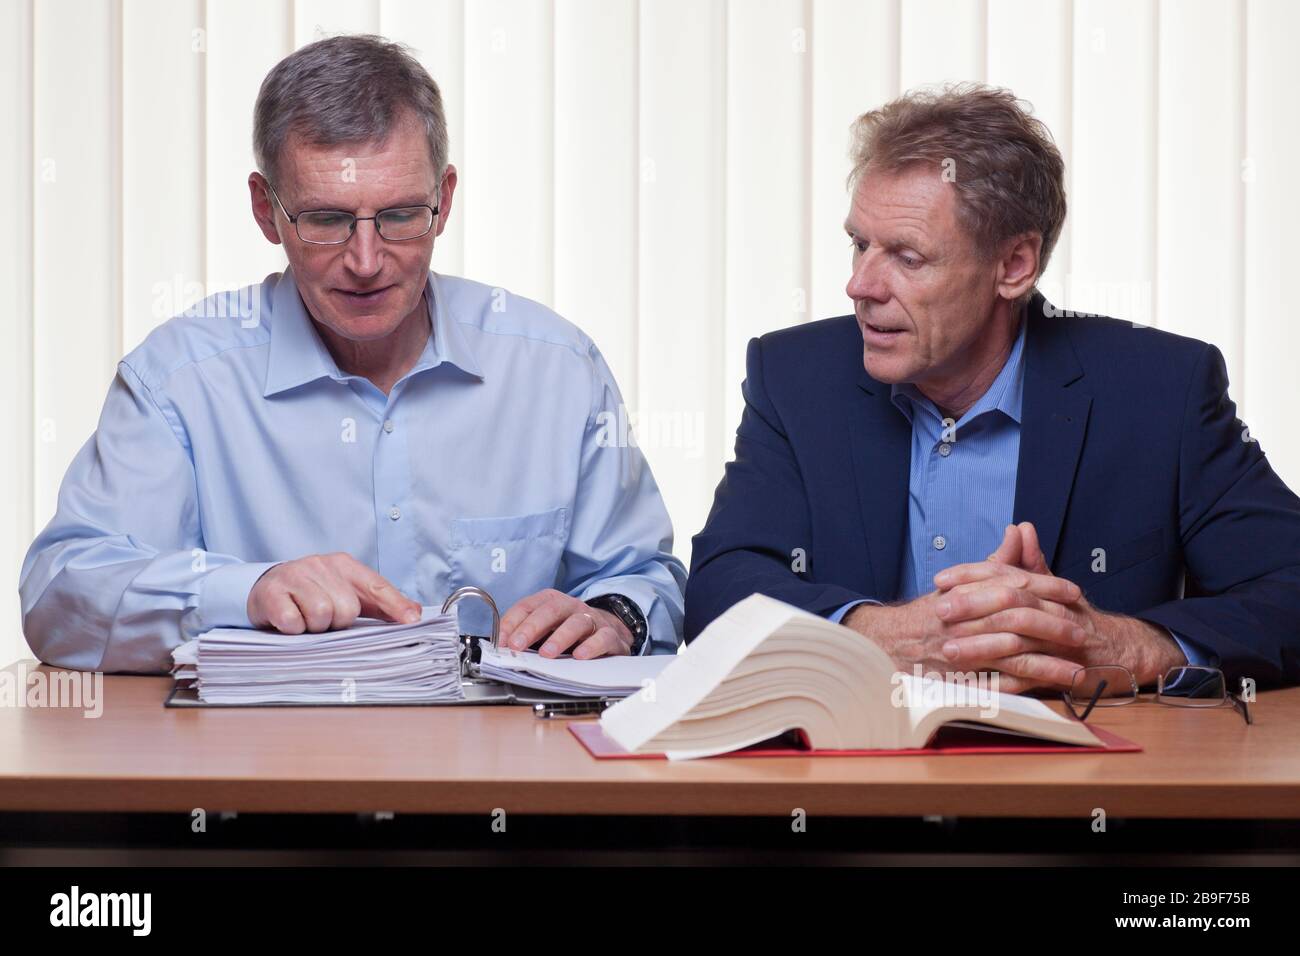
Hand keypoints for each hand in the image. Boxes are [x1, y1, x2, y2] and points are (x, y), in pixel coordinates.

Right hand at [247, 552, 421, 633]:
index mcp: (344, 565)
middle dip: (338, 622)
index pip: (376, 585)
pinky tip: (289, 620)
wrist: (267, 587)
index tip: (412, 621)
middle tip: (324, 619)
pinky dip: (293, 629)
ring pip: (321, 615)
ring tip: (306, 619)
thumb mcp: (347, 592)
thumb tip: (415, 613)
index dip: (395, 604)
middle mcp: (320, 565)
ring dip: (315, 626)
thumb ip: (380, 603)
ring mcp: (294, 576)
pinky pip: (293, 623)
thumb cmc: (314, 593)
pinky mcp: (271, 593)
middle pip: (347, 609)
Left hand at [499, 589, 633, 658]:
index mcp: (552, 602)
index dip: (513, 622)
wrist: (611, 631)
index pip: (528, 606)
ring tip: (547, 653)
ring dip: (560, 637)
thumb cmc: (572, 632)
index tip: (502, 641)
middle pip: (551, 610)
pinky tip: (580, 655)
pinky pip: (603, 637)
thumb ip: (527, 637)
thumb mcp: (547, 630)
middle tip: (517, 645)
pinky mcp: (610, 635)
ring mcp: (593, 619)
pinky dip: (592, 646)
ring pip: (577, 622)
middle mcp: (572, 607)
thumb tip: (504, 648)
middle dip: (532, 627)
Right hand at [842, 565, 1087, 692]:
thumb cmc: (931, 613)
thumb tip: (1018, 531)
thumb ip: (993, 561)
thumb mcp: (961, 582)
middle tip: (1081, 629)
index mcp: (964, 590)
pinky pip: (1001, 682)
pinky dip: (1029, 685)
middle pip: (1016, 616)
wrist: (892, 644)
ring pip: (1012, 651)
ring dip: (1048, 660)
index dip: (1046, 587)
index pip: (1011, 583)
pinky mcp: (962, 676)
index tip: (1073, 592)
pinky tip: (1053, 688)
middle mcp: (963, 618)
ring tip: (1078, 665)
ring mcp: (962, 649)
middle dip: (1053, 624)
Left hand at [935, 523, 1185, 689]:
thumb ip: (1029, 562)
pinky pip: (1031, 680)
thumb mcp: (1053, 587)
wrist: (1124, 652)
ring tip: (949, 651)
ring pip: (1019, 641)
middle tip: (940, 611)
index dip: (971, 575)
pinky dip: (1004, 684)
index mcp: (1047, 589)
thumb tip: (1019, 527)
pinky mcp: (1065, 674)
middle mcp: (1055, 611)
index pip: (1005, 574)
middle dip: (973, 606)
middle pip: (1012, 602)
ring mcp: (1061, 644)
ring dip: (982, 646)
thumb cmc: (1077, 619)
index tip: (940, 580)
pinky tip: (975, 685)